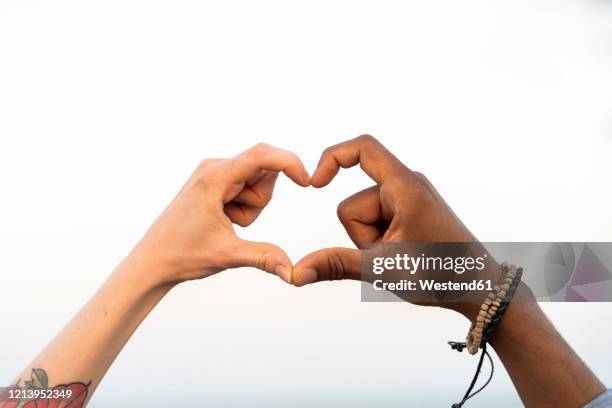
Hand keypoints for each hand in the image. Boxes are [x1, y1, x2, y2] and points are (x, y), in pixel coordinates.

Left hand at [130, 143, 309, 284]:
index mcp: (214, 177)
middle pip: (264, 171)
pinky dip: (243, 206)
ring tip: (225, 223)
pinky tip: (222, 220)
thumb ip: (265, 258)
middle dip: (260, 200)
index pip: (262, 155)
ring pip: (256, 180)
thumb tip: (293, 273)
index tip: (307, 182)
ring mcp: (213, 173)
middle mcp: (214, 167)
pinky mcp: (214, 181)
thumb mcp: (228, 255)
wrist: (153, 261)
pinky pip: (245, 186)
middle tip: (234, 222)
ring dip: (251, 206)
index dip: (290, 163)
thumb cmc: (182, 254)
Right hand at [292, 135, 479, 309]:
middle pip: (354, 202)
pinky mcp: (409, 208)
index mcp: (406, 188)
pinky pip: (376, 219)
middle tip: (390, 255)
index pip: (364, 148)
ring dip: (370, 241)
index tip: (315, 183)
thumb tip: (297, 273)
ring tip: (399, 256)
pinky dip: (379, 239)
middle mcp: (407, 185)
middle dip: (361, 235)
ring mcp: (408, 197)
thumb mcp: (383, 269)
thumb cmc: (441, 276)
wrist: (478, 288)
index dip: (332, 157)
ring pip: (363, 215)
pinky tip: (401, 253)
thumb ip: (336, 265)